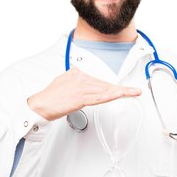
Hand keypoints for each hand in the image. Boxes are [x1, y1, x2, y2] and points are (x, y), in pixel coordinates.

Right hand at [27, 67, 141, 120]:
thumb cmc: (50, 97)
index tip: (123, 88)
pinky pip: (99, 97)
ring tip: (133, 93)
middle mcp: (81, 77)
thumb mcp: (63, 81)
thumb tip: (82, 81)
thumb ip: (74, 80)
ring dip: (121, 92)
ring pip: (105, 89)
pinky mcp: (81, 97)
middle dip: (121, 88)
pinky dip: (111, 95)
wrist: (41, 104)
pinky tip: (120, 95)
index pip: (99, 79)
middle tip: (135, 90)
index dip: (112, 86)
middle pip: (105, 84)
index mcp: (77, 72)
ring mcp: (81, 87)